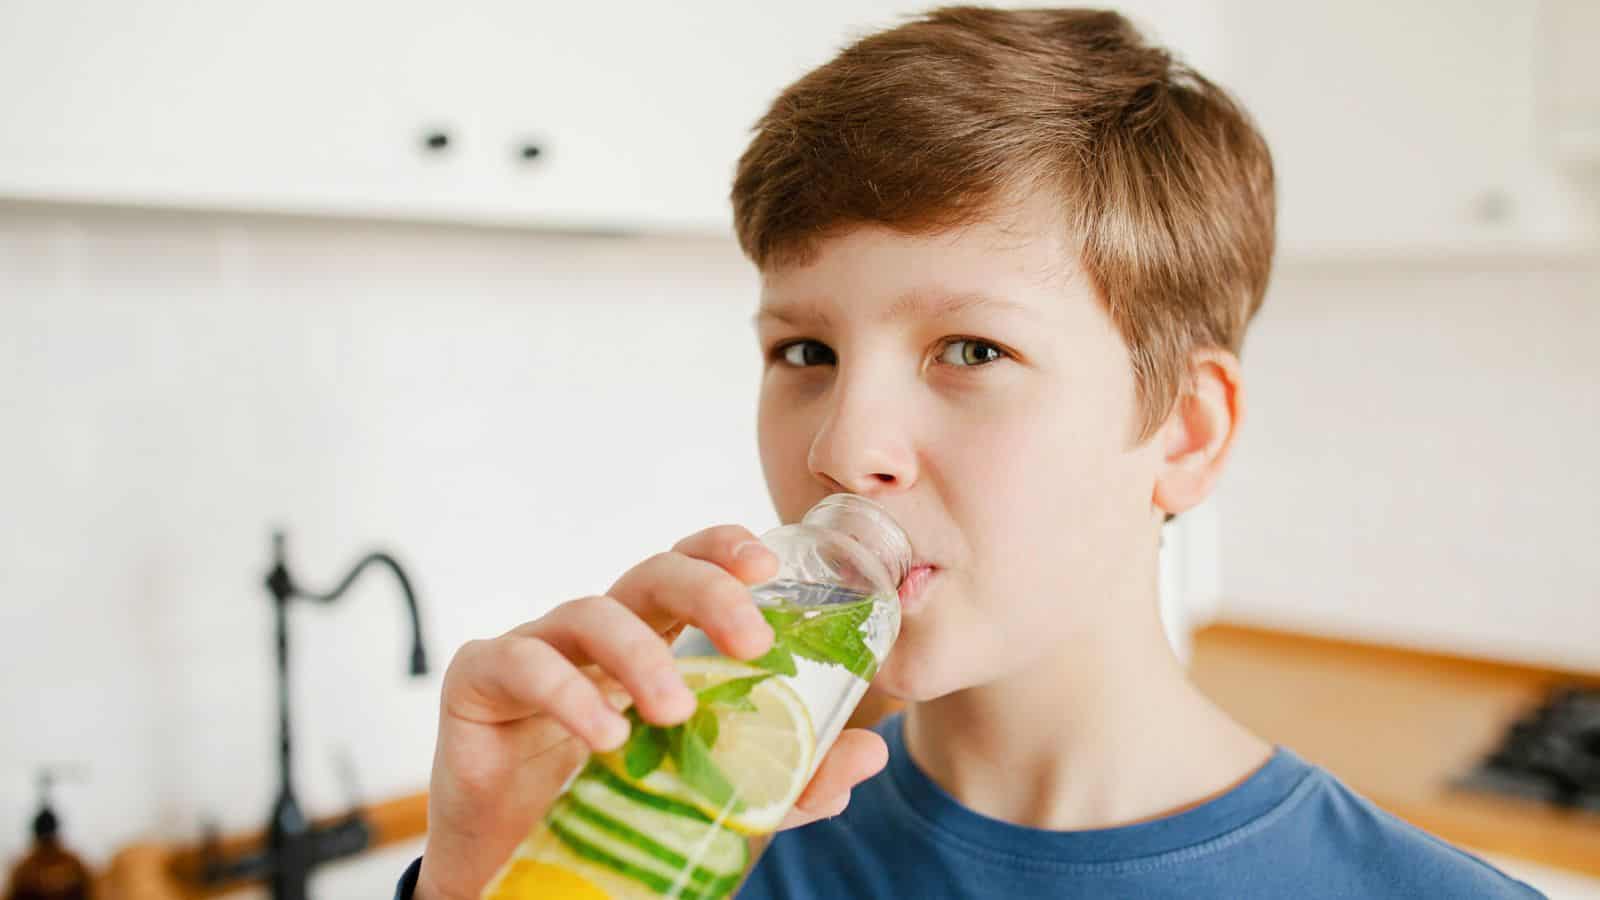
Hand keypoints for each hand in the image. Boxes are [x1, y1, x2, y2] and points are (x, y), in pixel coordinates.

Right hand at [413, 525, 890, 899]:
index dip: (725, 549)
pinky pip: (522, 663)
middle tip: (753, 640)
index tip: (768, 565)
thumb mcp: (713, 796)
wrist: (529, 877)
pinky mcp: (479, 681)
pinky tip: (605, 737)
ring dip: (642, 654)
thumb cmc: (615, 815)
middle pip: (653, 574)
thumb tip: (871, 753)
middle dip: (707, 590)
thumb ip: (788, 777)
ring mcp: (537, 648)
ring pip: (592, 612)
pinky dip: (568, 693)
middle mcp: (598, 633)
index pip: (691, 568)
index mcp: (653, 640)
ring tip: (677, 709)